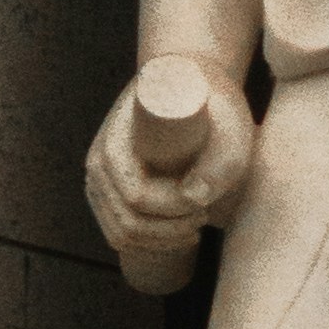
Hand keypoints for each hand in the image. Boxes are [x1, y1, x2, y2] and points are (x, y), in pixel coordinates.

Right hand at [83, 54, 256, 287]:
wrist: (187, 84)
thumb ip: (220, 162)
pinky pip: (118, 234)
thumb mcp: (229, 126)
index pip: (137, 196)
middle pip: (127, 222)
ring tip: (195, 223)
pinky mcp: (108, 193)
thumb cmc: (211, 104)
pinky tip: (177, 234)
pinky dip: (146, 244)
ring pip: (121, 234)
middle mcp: (99, 162)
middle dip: (169, 230)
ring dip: (160, 240)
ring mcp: (99, 180)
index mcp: (118, 140)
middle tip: (205, 216)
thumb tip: (193, 198)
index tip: (204, 204)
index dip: (173, 210)